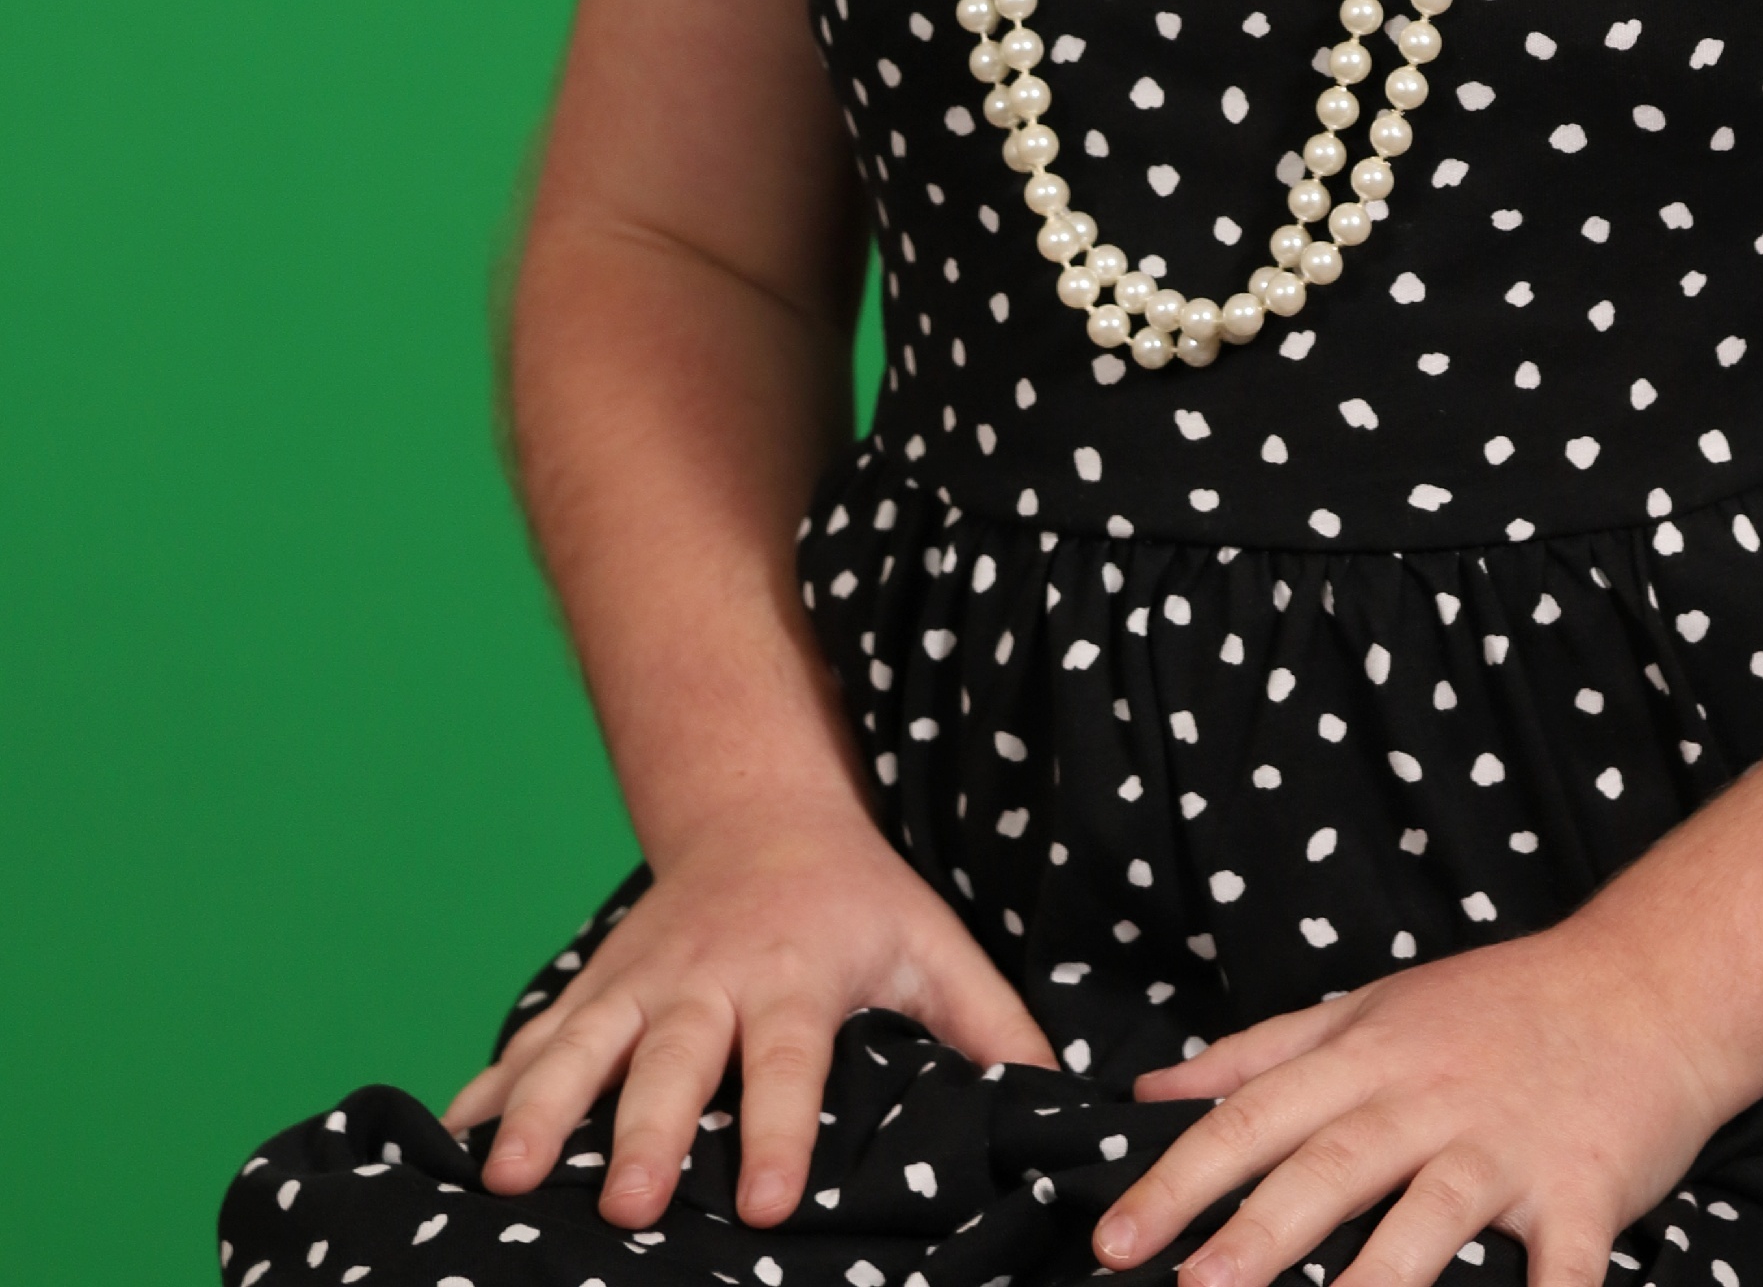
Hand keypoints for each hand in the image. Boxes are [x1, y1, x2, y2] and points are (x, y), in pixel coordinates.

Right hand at [445, 791, 1055, 1230]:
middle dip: (647, 1133)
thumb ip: (992, 1029)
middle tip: (625, 1206)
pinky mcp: (593, 991)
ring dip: (543, 1114)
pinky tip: (447, 1148)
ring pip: (582, 1048)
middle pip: (672, 1061)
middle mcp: (707, 980)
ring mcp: (638, 984)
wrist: (759, 810)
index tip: (770, 1201)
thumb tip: (1062, 1109)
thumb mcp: (934, 945)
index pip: (790, 1062)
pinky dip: (489, 1092)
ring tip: (504, 1183)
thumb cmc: (859, 901)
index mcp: (796, 978)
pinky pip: (532, 1043)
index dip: (784, 1129)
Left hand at [1099, 924, 1721, 1286]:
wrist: (1646, 984)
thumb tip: (1153, 1090)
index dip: (1181, 1177)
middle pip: (1329, 1165)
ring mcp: (1508, 1144)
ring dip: (1371, 1282)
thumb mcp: (1371, 1007)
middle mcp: (1430, 1095)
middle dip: (1253, 1234)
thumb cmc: (1498, 1006)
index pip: (1256, 1115)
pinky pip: (1560, 1267)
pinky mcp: (1584, 1189)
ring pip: (1428, 1215)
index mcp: (1370, 1053)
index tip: (1113, 1238)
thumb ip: (1261, 1052)